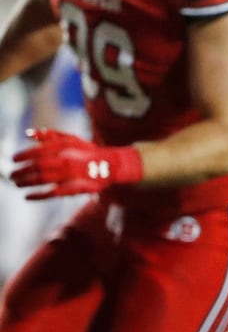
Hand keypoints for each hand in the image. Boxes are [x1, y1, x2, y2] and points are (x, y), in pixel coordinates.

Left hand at [9, 128, 142, 199]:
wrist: (112, 165)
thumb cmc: (89, 151)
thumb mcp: (71, 139)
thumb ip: (50, 135)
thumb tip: (29, 134)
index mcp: (65, 147)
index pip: (38, 151)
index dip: (24, 155)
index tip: (13, 159)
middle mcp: (67, 160)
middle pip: (38, 166)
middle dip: (22, 171)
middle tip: (11, 175)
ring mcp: (71, 175)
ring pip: (43, 179)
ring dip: (27, 182)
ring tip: (17, 184)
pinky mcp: (76, 188)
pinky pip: (54, 193)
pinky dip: (39, 196)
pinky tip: (28, 197)